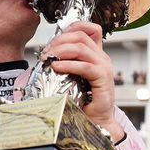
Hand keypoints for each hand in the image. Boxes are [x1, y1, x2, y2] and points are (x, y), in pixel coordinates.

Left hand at [43, 21, 125, 141]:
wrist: (96, 121)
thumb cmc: (82, 101)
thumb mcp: (72, 77)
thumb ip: (66, 63)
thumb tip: (46, 54)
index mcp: (95, 54)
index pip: (87, 28)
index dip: (70, 28)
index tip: (54, 40)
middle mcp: (102, 57)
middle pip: (80, 35)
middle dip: (58, 41)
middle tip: (45, 53)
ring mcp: (104, 67)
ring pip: (81, 48)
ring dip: (60, 51)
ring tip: (48, 60)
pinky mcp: (103, 79)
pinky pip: (85, 66)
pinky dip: (68, 65)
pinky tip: (57, 68)